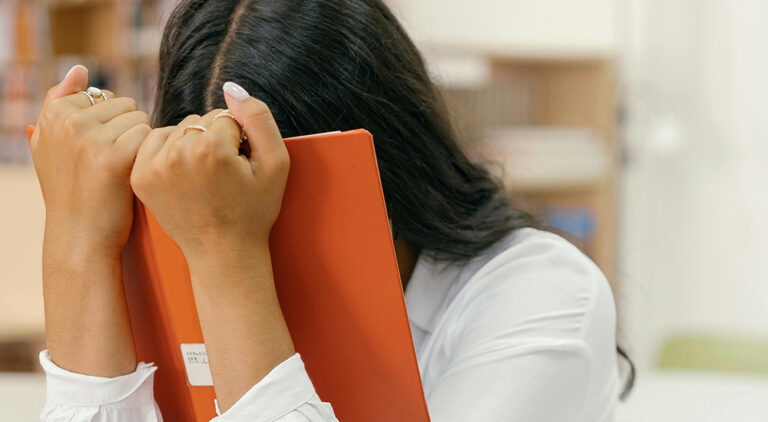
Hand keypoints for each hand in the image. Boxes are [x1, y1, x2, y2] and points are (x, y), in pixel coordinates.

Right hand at [31, 65, 150, 257]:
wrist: (80, 235)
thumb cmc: (71, 189)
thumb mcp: (51, 145)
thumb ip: (60, 103)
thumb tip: (80, 68)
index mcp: (54, 114)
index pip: (103, 96)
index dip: (109, 124)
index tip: (96, 151)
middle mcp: (69, 121)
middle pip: (125, 105)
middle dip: (127, 130)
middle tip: (112, 162)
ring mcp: (90, 138)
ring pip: (140, 120)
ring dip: (141, 142)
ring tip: (122, 168)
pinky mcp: (114, 157)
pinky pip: (149, 137)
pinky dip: (150, 154)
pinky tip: (136, 173)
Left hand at [131, 81, 289, 261]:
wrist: (223, 252)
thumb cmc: (255, 209)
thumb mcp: (276, 163)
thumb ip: (259, 118)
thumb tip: (230, 87)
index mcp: (211, 149)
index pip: (227, 118)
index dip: (239, 141)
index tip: (239, 169)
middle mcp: (177, 153)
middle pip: (200, 121)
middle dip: (214, 140)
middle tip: (222, 176)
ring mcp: (153, 166)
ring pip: (178, 129)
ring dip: (192, 144)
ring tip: (204, 177)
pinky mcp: (140, 176)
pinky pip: (156, 141)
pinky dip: (170, 151)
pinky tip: (184, 175)